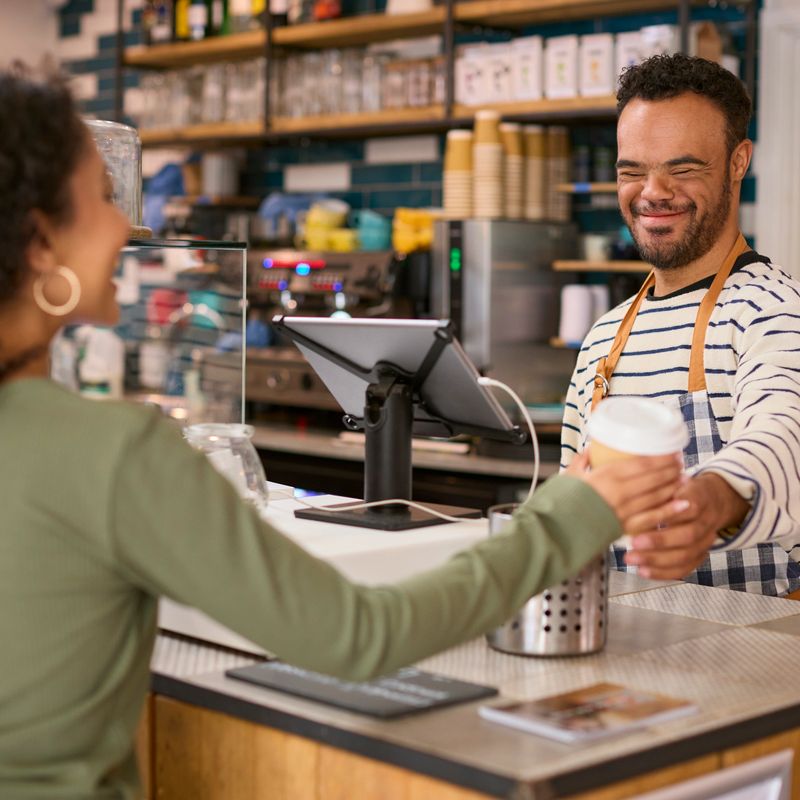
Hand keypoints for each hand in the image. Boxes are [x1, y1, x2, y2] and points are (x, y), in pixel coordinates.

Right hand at [566, 451, 684, 532]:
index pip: (643, 464)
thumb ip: (582, 461)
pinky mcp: (624, 527)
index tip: (671, 453)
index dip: (661, 458)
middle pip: (654, 478)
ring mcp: (624, 510)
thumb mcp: (569, 475)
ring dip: (672, 487)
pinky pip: (652, 518)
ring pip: (656, 496)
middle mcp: (620, 491)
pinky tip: (682, 504)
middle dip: (671, 470)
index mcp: (606, 475)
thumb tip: (591, 449)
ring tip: (683, 480)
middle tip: (680, 464)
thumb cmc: (559, 501)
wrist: (555, 529)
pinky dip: (669, 511)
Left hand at [623, 472, 749, 578]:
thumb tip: (635, 493)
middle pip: (688, 535)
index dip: (669, 514)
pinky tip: (643, 571)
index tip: (645, 517)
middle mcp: (707, 521)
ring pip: (686, 555)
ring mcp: (706, 541)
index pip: (690, 507)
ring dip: (657, 560)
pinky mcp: (700, 555)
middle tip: (633, 543)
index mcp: (700, 498)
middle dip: (659, 541)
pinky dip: (663, 572)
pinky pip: (684, 569)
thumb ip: (660, 488)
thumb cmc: (681, 490)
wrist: (710, 501)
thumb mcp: (673, 481)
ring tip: (633, 559)